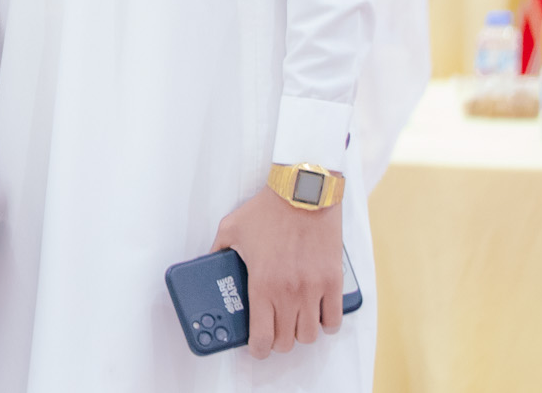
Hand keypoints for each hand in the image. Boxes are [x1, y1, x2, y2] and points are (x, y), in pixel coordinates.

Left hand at [208, 185, 343, 358]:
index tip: (256, 347)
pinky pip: (334, 319)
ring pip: (310, 335)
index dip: (257, 350)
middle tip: (273, 331)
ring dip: (300, 333)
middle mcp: (288, 292)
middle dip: (277, 341)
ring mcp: (313, 289)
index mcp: (262, 284)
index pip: (261, 337)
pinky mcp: (332, 281)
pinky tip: (317, 314)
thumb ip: (217, 250)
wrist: (302, 192)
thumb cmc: (267, 209)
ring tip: (294, 322)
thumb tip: (208, 263)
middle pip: (286, 341)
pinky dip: (326, 323)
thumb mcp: (231, 228)